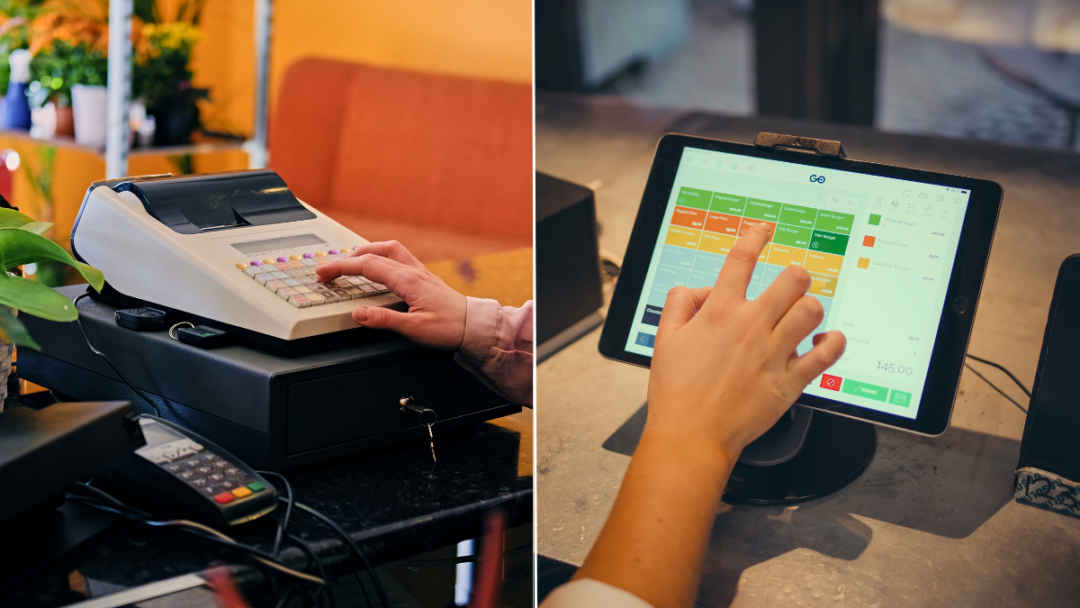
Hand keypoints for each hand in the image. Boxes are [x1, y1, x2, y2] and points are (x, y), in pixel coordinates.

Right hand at [315, 241, 466, 349]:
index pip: (367, 266)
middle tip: (330, 269)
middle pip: (374, 253)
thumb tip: (357, 313)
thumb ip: (383, 321)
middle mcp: (413, 271)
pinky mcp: (424, 277)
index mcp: (407, 280)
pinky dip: (381, 256)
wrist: (473, 326)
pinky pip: (398, 257)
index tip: (323, 273)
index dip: (341, 267)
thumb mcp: (414, 329)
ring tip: (350, 260)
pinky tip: (379, 266)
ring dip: (366, 251)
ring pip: (388, 249)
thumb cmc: (449, 328)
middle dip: (348, 258)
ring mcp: (419, 272)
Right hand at [645, 221, 845, 463]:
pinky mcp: (789, 381)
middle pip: (791, 280)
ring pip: (811, 311)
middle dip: (796, 275)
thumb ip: (679, 304)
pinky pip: (826, 355)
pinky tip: (829, 341)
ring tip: (804, 314)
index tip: (764, 230)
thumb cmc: (677, 392)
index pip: (741, 260)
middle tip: (793, 281)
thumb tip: (698, 289)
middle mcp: (750, 327)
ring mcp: (773, 354)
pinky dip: (834, 343)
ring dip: (811, 307)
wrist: (692, 434)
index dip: (755, 237)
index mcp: (719, 314)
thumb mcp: (664, 339)